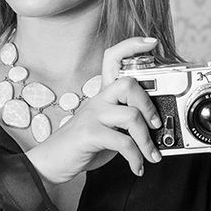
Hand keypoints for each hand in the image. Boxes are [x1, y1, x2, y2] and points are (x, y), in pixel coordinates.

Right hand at [25, 37, 161, 184]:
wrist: (53, 161)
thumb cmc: (83, 144)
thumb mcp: (107, 127)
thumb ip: (126, 121)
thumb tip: (157, 126)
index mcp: (102, 95)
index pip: (113, 58)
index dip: (131, 46)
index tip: (151, 43)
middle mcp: (97, 100)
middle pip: (128, 84)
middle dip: (148, 104)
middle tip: (156, 124)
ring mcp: (92, 115)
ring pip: (131, 116)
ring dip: (147, 140)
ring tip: (151, 155)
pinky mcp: (89, 134)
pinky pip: (123, 142)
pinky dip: (136, 158)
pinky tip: (137, 166)